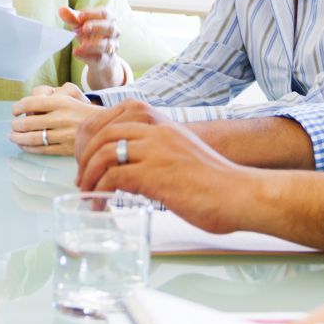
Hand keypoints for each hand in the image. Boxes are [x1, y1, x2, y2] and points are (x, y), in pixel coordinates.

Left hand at [9, 83, 92, 154]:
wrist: (105, 126)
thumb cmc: (81, 110)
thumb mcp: (69, 96)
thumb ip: (48, 98)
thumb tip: (26, 108)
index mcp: (61, 102)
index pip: (31, 103)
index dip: (18, 107)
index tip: (14, 110)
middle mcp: (61, 117)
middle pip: (29, 122)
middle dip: (16, 125)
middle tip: (12, 125)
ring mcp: (64, 135)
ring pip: (33, 138)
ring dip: (18, 138)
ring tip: (12, 136)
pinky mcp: (66, 149)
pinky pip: (42, 150)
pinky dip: (29, 148)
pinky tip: (23, 145)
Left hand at [60, 6, 123, 89]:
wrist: (99, 56)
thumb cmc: (90, 34)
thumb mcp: (81, 25)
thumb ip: (72, 17)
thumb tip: (61, 10)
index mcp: (109, 19)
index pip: (105, 13)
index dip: (92, 14)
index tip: (79, 17)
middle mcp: (114, 33)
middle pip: (110, 28)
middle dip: (96, 27)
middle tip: (83, 28)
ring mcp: (112, 47)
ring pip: (107, 45)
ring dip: (93, 44)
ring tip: (81, 44)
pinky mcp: (106, 60)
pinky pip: (100, 58)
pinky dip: (87, 56)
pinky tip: (76, 53)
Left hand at [76, 101, 254, 232]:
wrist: (240, 194)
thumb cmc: (215, 182)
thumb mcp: (182, 154)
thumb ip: (158, 153)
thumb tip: (133, 170)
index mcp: (162, 124)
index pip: (114, 119)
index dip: (94, 139)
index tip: (89, 160)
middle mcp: (156, 131)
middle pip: (103, 134)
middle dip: (86, 157)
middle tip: (82, 179)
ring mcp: (155, 151)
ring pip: (104, 153)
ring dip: (89, 176)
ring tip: (88, 194)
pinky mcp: (154, 175)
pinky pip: (113, 177)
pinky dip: (100, 192)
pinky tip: (100, 205)